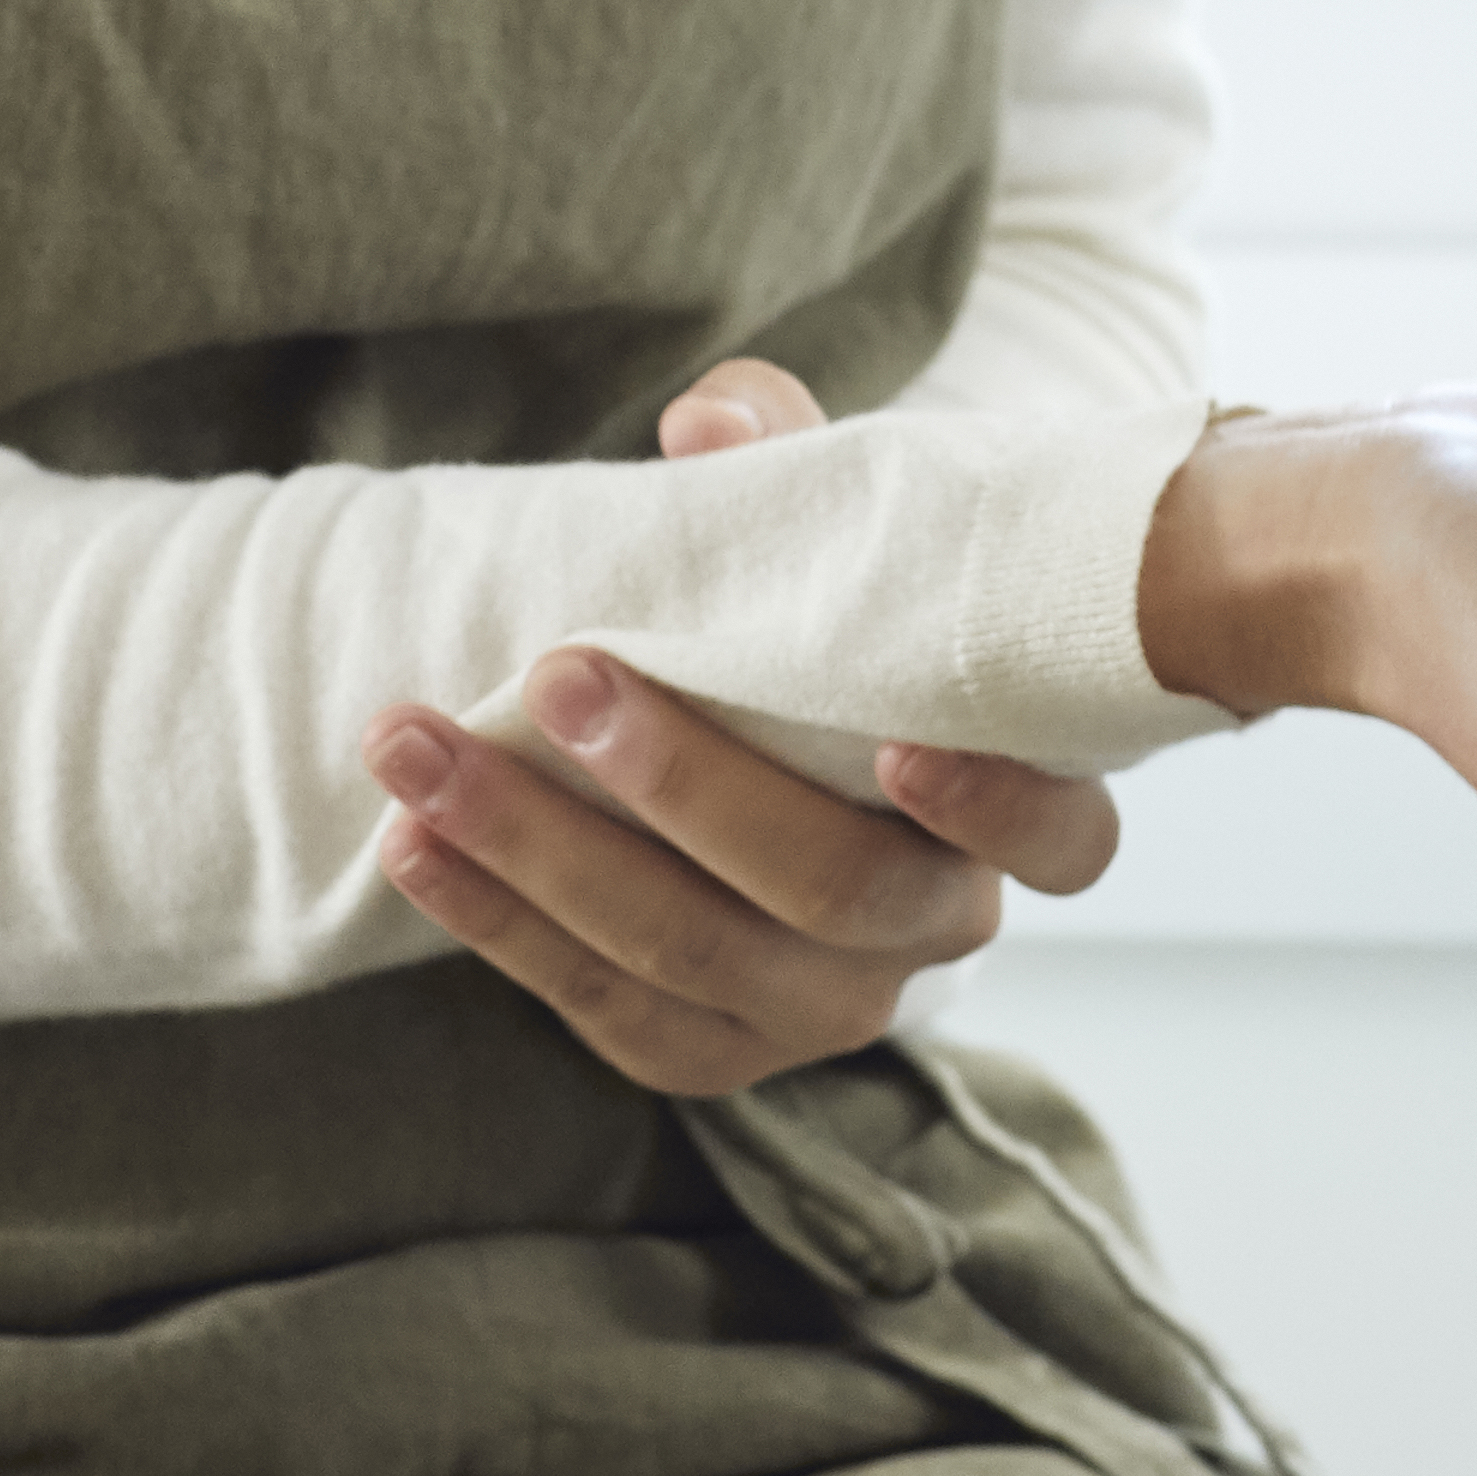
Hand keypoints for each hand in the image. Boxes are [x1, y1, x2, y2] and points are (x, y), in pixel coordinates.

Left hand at [360, 358, 1123, 1094]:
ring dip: (540, 850)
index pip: (1063, 843)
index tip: (899, 747)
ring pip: (694, 952)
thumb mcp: (837, 534)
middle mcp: (938, 927)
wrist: (782, 760)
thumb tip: (708, 426)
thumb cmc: (831, 628)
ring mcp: (830, 1006)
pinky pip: (607, 1009)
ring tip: (417, 749)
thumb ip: (790, 461)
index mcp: (1019, 812)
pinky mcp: (718, 1050)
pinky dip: (500, 926)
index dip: (995, 808)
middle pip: (833, 890)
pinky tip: (413, 846)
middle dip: (683, 787)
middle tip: (558, 678)